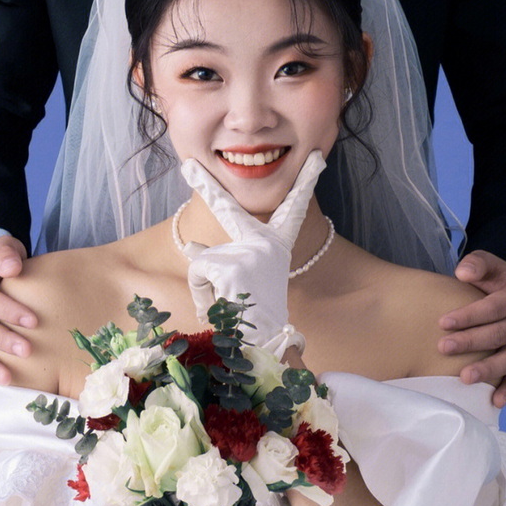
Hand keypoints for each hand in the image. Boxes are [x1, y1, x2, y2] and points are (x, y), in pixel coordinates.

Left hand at [182, 151, 324, 355]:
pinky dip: (201, 296)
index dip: (306, 182)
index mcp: (277, 245)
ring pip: (202, 260)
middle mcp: (265, 243)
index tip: (318, 157)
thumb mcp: (246, 282)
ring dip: (205, 287)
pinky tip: (222, 310)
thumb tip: (190, 245)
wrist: (266, 349)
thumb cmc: (257, 315)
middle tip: (187, 165)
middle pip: (227, 209)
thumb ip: (221, 258)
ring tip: (229, 307)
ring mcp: (248, 253)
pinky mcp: (229, 268)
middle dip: (206, 184)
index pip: (294, 208)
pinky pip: (198, 274)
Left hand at [439, 250, 505, 406]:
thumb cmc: (490, 277)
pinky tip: (494, 401)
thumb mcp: (485, 262)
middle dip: (470, 342)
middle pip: (499, 334)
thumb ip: (476, 263)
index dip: (469, 315)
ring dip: (488, 370)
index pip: (494, 307)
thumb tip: (463, 272)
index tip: (443, 322)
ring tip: (463, 378)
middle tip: (443, 347)